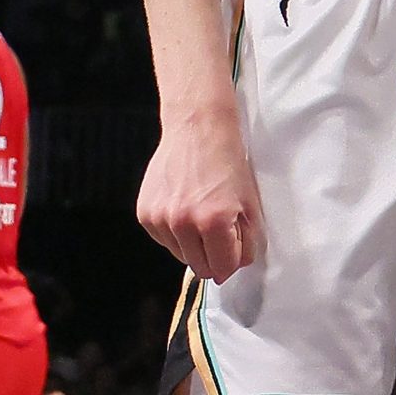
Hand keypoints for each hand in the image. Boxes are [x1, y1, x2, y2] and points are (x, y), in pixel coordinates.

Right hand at [135, 102, 262, 282]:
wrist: (197, 127)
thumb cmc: (226, 159)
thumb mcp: (250, 201)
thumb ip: (248, 240)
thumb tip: (238, 264)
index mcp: (213, 222)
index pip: (224, 269)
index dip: (233, 260)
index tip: (235, 247)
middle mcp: (183, 223)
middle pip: (201, 268)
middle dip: (214, 256)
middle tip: (220, 231)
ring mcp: (160, 218)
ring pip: (181, 256)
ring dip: (193, 245)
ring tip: (201, 213)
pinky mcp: (145, 213)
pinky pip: (164, 240)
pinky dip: (175, 233)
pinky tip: (184, 208)